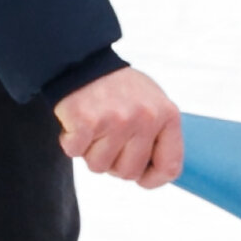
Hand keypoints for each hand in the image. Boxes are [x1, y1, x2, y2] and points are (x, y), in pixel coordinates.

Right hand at [54, 63, 184, 189]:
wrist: (84, 61)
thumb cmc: (119, 88)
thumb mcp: (152, 104)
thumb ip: (159, 136)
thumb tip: (159, 174)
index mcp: (167, 116)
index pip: (170, 167)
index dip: (153, 179)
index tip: (141, 177)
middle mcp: (145, 119)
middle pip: (128, 173)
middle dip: (114, 162)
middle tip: (107, 138)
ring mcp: (117, 121)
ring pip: (99, 166)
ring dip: (91, 151)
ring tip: (94, 125)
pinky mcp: (87, 121)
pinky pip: (75, 153)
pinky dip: (70, 141)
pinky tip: (77, 122)